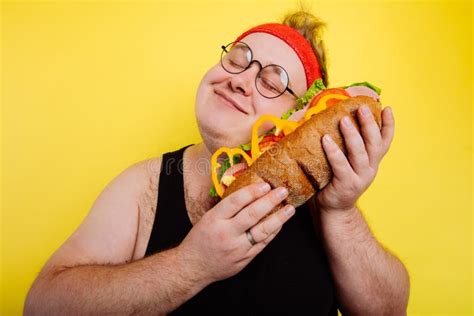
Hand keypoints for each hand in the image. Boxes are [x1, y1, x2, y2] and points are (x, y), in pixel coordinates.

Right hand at [178, 182, 294, 283]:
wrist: (193, 267)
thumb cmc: (200, 239)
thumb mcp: (207, 218)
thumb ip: (226, 208)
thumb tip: (249, 192)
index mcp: (214, 219)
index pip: (236, 201)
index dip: (252, 191)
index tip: (265, 184)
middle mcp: (226, 233)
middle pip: (252, 214)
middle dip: (270, 201)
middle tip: (282, 191)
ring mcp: (237, 248)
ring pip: (262, 231)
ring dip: (278, 218)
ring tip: (290, 209)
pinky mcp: (244, 259)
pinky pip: (262, 243)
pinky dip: (273, 232)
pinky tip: (280, 223)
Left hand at [315, 105, 394, 212]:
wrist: (332, 209)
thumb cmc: (335, 179)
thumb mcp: (346, 161)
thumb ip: (346, 144)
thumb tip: (332, 116)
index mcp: (372, 161)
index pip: (385, 141)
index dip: (388, 125)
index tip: (387, 108)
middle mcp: (370, 168)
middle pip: (374, 144)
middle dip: (369, 124)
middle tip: (362, 108)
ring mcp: (359, 178)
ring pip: (359, 153)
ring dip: (352, 135)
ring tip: (343, 120)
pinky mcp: (346, 185)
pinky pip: (340, 166)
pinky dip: (333, 152)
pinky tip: (325, 139)